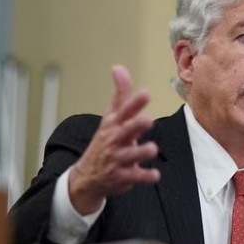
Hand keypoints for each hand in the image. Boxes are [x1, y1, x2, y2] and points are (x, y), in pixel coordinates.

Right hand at [69, 65, 159, 213]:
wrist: (88, 176)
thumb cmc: (105, 141)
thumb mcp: (111, 117)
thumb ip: (120, 95)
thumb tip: (118, 67)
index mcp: (114, 124)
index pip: (124, 111)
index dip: (135, 103)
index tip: (145, 93)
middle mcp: (115, 140)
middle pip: (125, 131)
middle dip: (135, 125)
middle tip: (147, 120)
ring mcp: (117, 159)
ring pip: (131, 154)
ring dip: (141, 151)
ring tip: (152, 149)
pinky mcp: (122, 176)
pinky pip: (135, 176)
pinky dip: (145, 176)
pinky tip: (155, 175)